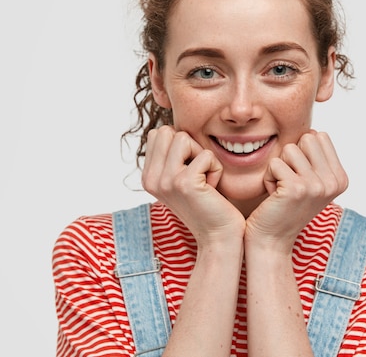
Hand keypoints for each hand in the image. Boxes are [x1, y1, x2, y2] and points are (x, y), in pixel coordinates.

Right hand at [141, 126, 244, 246]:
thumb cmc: (207, 203)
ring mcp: (165, 181)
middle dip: (190, 147)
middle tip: (198, 174)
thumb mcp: (182, 178)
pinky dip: (215, 169)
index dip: (182, 146)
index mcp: (148, 176)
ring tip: (204, 180)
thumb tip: (171, 128)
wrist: (218, 236)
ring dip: (202, 156)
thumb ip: (172, 156)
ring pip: (184, 138)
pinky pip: (206, 155)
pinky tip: (212, 189)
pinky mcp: (184, 183)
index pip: (159, 133)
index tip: (190, 171)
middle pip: (169, 132)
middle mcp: (151, 178)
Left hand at [245, 131, 347, 252]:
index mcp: (341, 178)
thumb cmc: (285, 206)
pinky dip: (268, 178)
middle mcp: (334, 182)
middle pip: (307, 137)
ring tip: (281, 189)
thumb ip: (317, 157)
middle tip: (289, 182)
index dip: (302, 152)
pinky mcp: (296, 188)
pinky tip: (274, 196)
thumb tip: (313, 130)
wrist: (272, 240)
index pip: (320, 136)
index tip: (300, 177)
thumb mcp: (310, 181)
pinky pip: (275, 163)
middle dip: (291, 157)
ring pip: (289, 148)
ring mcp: (317, 185)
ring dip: (278, 168)